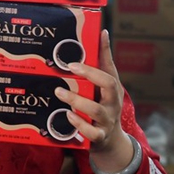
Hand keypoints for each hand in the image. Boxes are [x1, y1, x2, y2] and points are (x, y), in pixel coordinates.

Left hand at [54, 29, 127, 152]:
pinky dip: (79, 124)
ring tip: (60, 91)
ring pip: (95, 109)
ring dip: (76, 100)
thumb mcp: (105, 85)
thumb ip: (103, 61)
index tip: (76, 57)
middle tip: (69, 67)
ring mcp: (107, 120)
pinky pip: (92, 132)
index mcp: (113, 89)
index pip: (110, 71)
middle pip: (110, 85)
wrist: (111, 141)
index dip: (97, 61)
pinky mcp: (99, 136)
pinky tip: (67, 115)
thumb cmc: (104, 105)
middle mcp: (113, 103)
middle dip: (90, 75)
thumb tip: (103, 33)